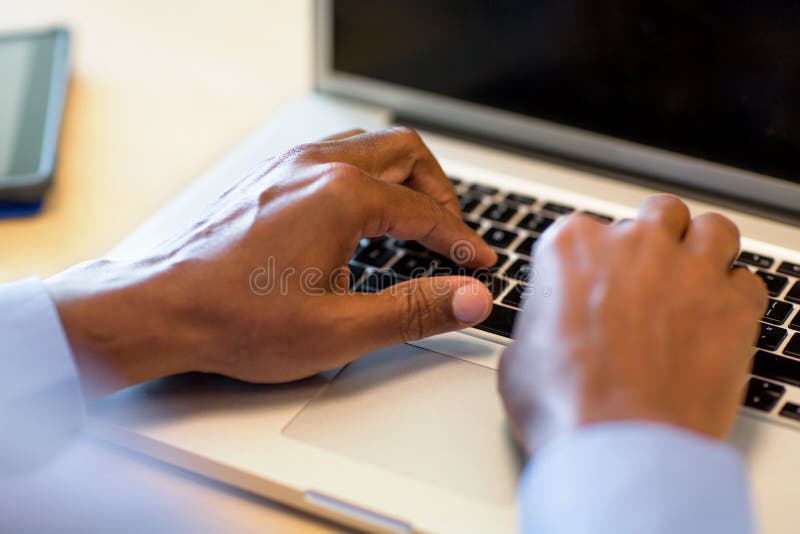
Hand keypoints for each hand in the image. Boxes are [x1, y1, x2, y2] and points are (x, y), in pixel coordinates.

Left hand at [48, 127, 496, 399]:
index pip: (426, 212)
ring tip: (416, 221)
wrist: (162, 308)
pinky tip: (362, 216)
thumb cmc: (236, 319)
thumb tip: (470, 299)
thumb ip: (414, 310)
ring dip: (404, 178)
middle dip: (440, 193)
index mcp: (340, 196)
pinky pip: (336, 155)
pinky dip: (368, 177)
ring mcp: (290, 166)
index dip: (461, 241)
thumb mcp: (339, 329)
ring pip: (370, 147)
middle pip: (406, 153)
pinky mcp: (271, 176)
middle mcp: (316, 167)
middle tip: (451, 235)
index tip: (479, 264)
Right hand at [498, 195, 767, 452]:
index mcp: (572, 247)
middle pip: (654, 215)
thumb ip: (540, 324)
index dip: (590, 261)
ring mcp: (689, 269)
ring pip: (711, 228)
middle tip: (645, 277)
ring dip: (702, 248)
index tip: (591, 285)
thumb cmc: (566, 403)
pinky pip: (748, 280)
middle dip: (652, 241)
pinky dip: (736, 294)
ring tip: (692, 279)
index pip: (583, 230)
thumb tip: (547, 333)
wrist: (621, 445)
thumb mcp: (519, 357)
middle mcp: (633, 244)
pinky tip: (718, 318)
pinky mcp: (734, 305)